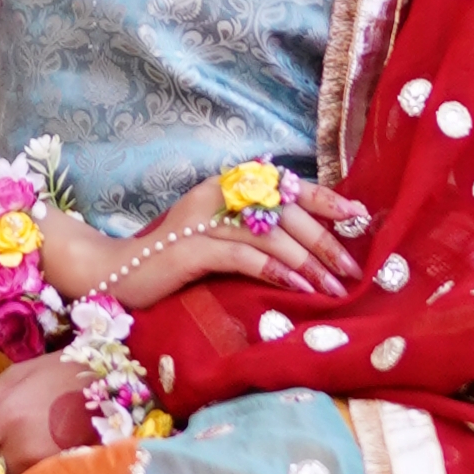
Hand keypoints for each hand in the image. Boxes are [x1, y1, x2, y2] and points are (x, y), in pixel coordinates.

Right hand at [48, 171, 372, 311]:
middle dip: (324, 241)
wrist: (115, 275)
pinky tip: (297, 288)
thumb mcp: (220, 239)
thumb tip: (314, 246)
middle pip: (284, 211)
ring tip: (333, 289)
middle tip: (351, 270)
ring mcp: (201, 221)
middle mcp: (215, 195)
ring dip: (307, 262)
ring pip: (269, 234)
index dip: (324, 199)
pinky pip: (243, 257)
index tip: (358, 216)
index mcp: (226, 186)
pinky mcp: (189, 249)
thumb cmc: (174, 262)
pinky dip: (275, 271)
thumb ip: (256, 233)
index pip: (285, 184)